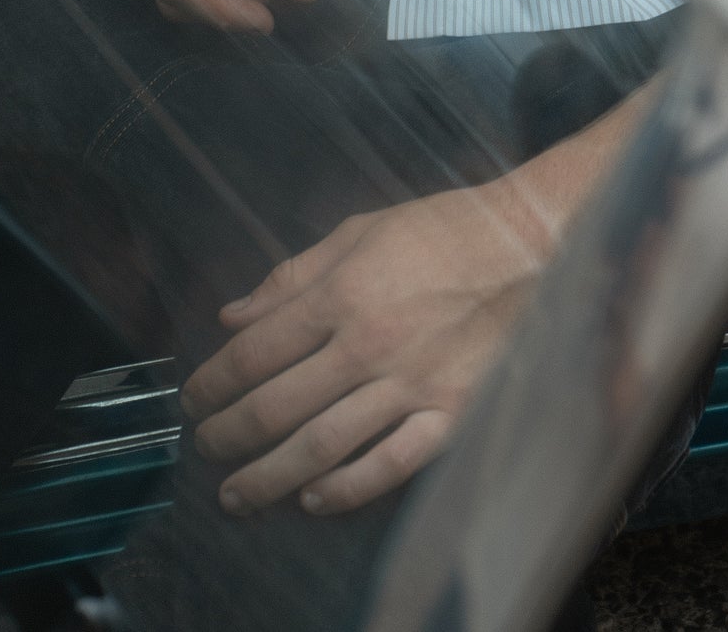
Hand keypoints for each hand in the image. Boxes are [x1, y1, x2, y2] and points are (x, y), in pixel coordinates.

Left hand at [185, 188, 544, 515]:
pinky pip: (388, 466)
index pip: (255, 350)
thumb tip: (232, 315)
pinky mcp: (450, 414)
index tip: (194, 398)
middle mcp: (368, 343)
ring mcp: (411, 384)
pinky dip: (345, 489)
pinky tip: (313, 498)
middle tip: (206, 448)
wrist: (533, 243)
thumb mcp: (363, 230)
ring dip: (268, 476)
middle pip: (276, 407)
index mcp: (343, 291)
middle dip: (228, 435)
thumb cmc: (444, 229)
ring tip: (238, 492)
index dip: (213, 381)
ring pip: (320, 447)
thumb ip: (294, 276)